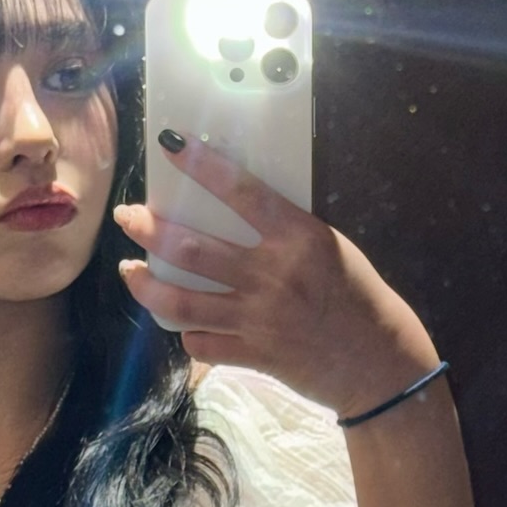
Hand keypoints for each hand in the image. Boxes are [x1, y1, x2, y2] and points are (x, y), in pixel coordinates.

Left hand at [112, 132, 441, 417]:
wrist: (378, 362)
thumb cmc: (357, 296)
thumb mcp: (328, 247)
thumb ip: (283, 233)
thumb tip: (230, 212)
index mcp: (299, 237)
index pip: (241, 190)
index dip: (201, 165)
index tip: (171, 144)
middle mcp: (273, 275)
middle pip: (192, 248)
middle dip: (149, 229)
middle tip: (128, 217)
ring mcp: (259, 318)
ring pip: (182, 300)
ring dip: (146, 284)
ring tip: (130, 271)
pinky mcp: (253, 354)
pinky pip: (201, 342)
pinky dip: (187, 331)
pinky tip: (182, 321)